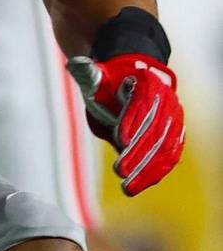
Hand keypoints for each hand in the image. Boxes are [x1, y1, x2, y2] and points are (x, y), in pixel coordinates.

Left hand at [68, 54, 184, 196]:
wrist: (134, 78)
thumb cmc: (110, 80)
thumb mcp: (98, 75)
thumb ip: (89, 74)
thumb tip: (75, 64)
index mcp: (148, 82)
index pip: (143, 103)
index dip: (133, 121)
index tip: (119, 139)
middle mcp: (166, 100)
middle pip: (154, 129)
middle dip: (138, 153)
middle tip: (120, 171)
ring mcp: (173, 118)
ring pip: (165, 146)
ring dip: (148, 168)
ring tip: (129, 187)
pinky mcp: (174, 134)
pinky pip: (170, 154)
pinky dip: (157, 170)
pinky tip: (142, 184)